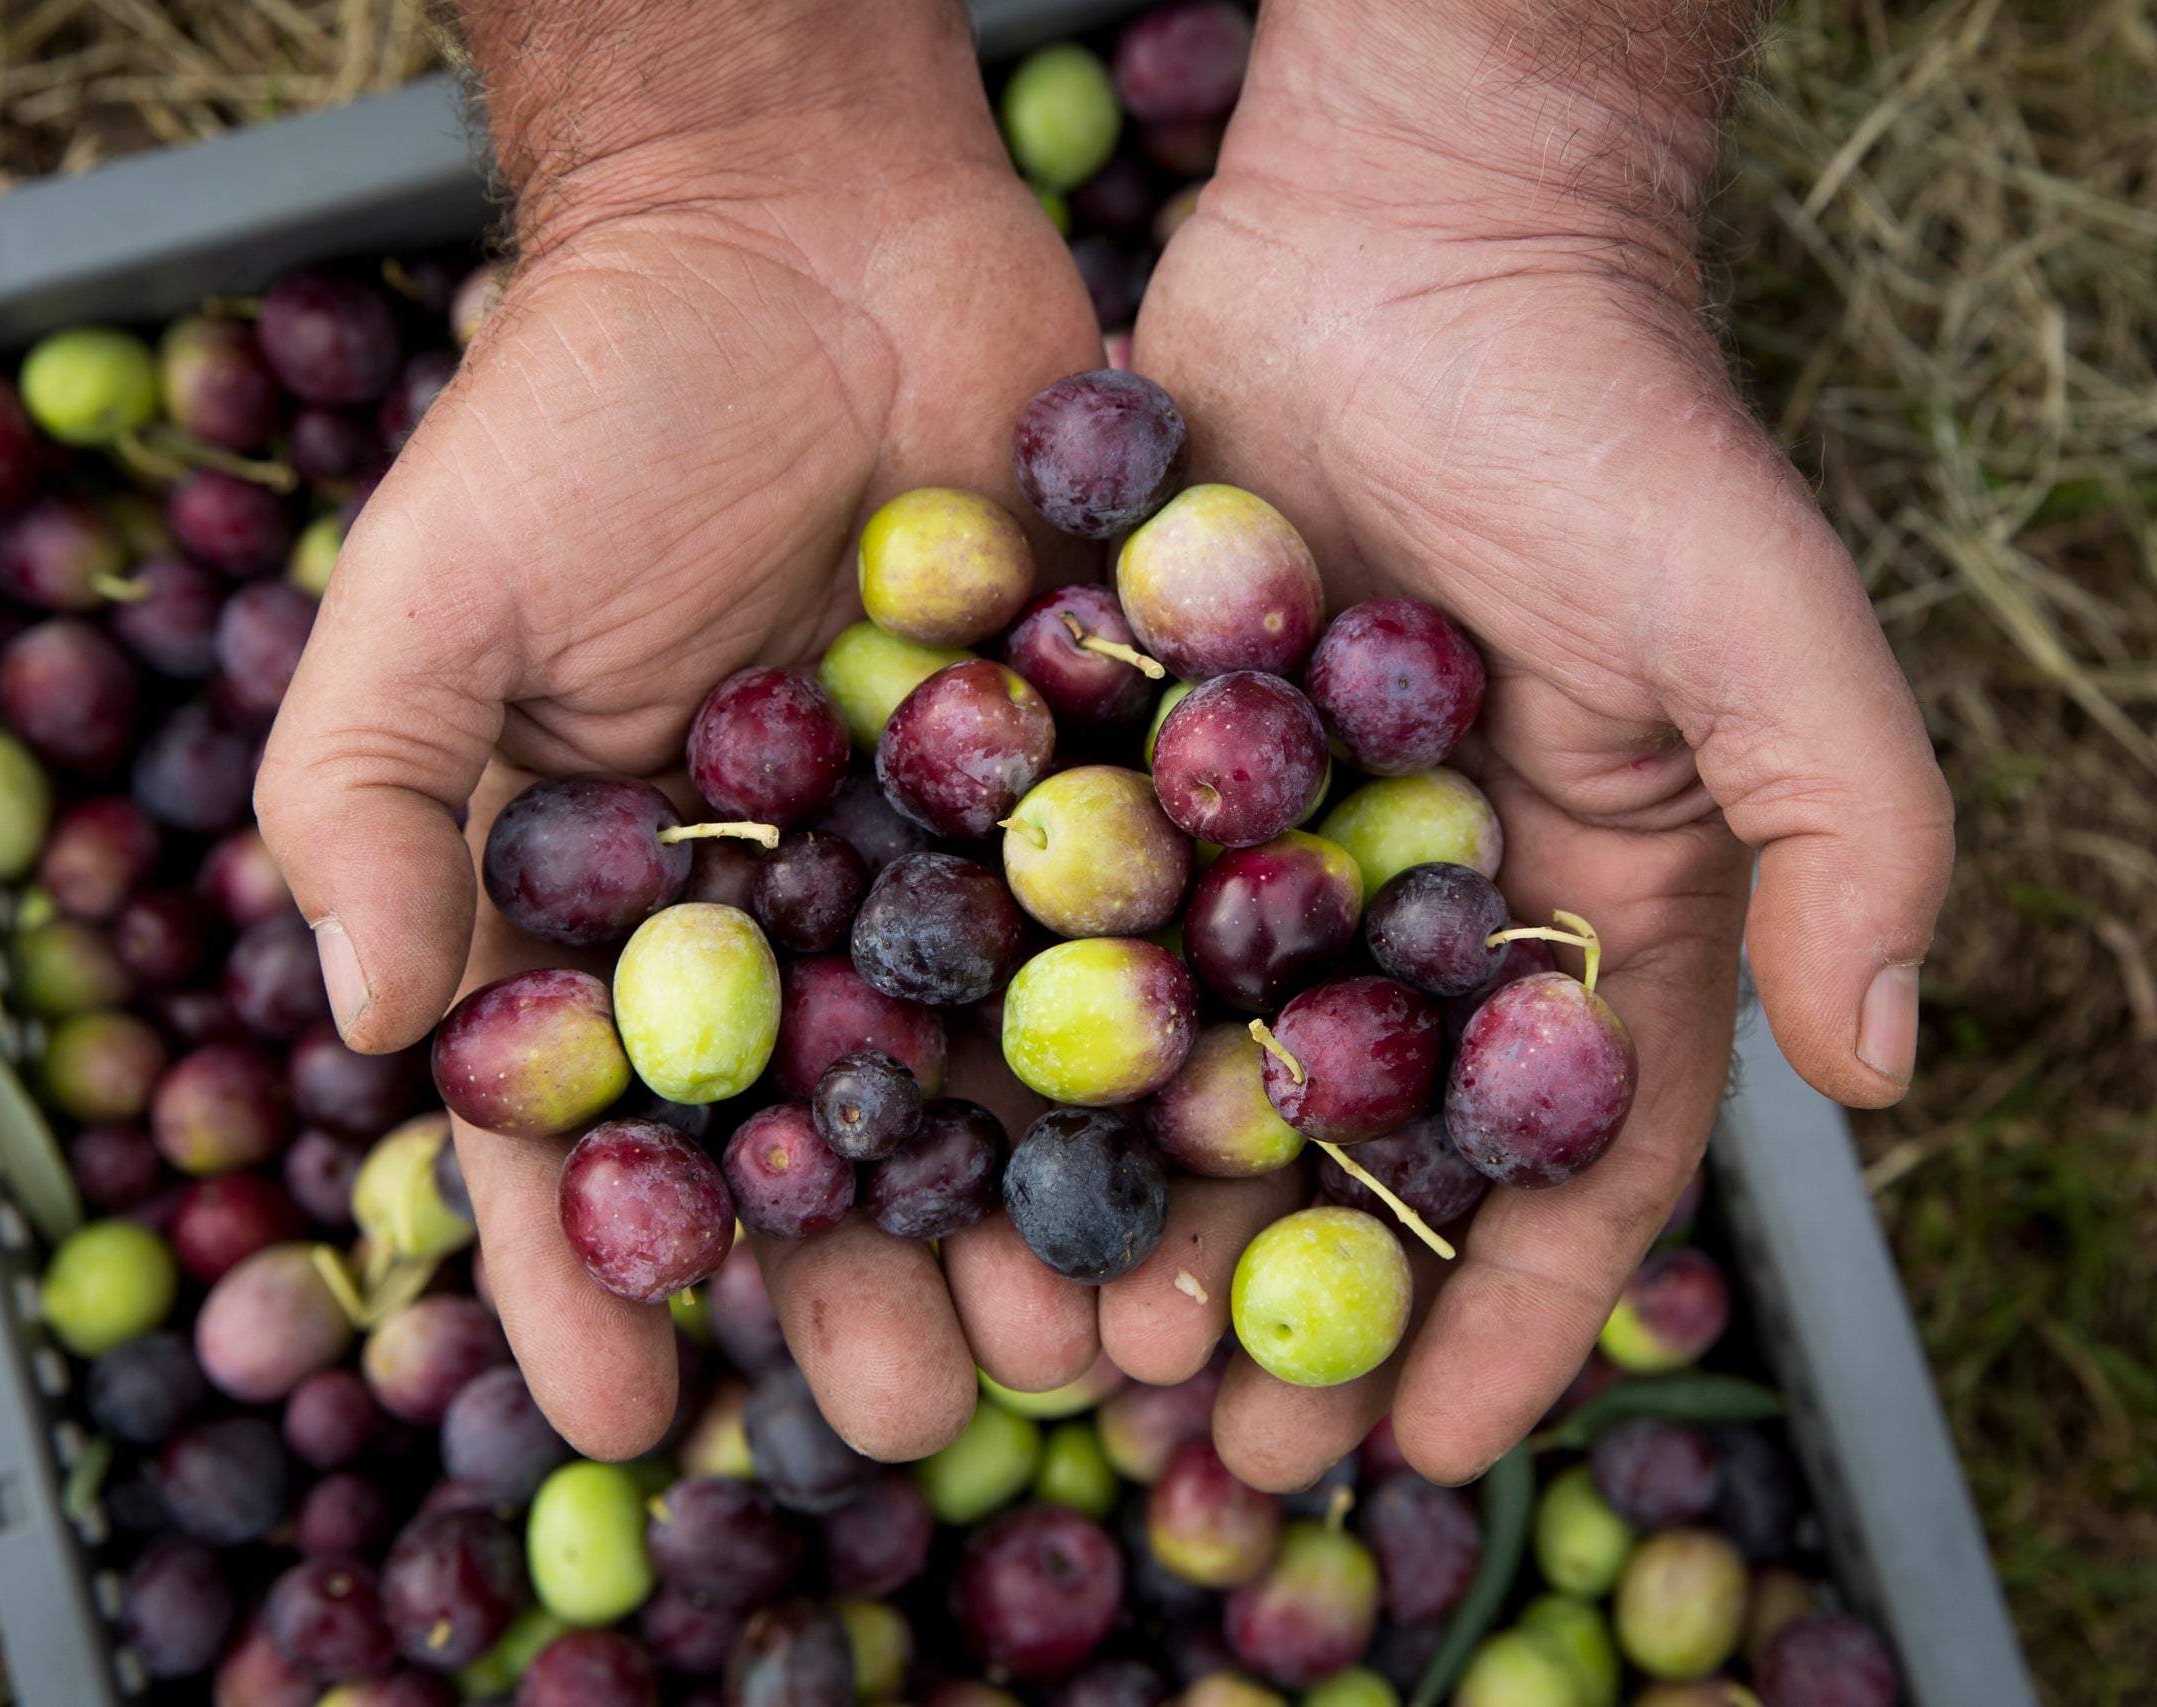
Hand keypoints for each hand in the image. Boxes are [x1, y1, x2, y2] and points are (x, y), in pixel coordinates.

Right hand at [256, 1, 1107, 1461]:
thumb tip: (372, 1029)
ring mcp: (950, 869)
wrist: (799, 222)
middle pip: (818, 1158)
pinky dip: (1178, 1055)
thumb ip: (367, 802)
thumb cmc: (579, 408)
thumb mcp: (426, 597)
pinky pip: (1136, 943)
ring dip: (1038, 1231)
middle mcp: (787, 929)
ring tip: (1087, 1345)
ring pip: (992, 1094)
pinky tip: (1220, 1160)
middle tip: (916, 1413)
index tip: (621, 1417)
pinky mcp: (1091, 787)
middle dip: (860, 1296)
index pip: (584, 1138)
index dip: (590, 1280)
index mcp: (612, 921)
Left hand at [1114, 0, 1953, 1487]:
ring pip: (1184, 1075)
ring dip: (1138, 1217)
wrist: (1412, 235)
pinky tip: (950, 1146)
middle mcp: (1400, 911)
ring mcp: (1247, 847)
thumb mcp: (1769, 629)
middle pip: (1344, 1154)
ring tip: (1079, 1346)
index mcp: (1571, 917)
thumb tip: (1888, 1063)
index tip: (1427, 1446)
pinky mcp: (1113, 764)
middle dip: (1293, 1302)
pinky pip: (1059, 922)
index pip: (1549, 1157)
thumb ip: (1850, 834)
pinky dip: (1010, 1035)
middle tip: (1215, 1443)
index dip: (1503, 1315)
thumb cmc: (1618, 423)